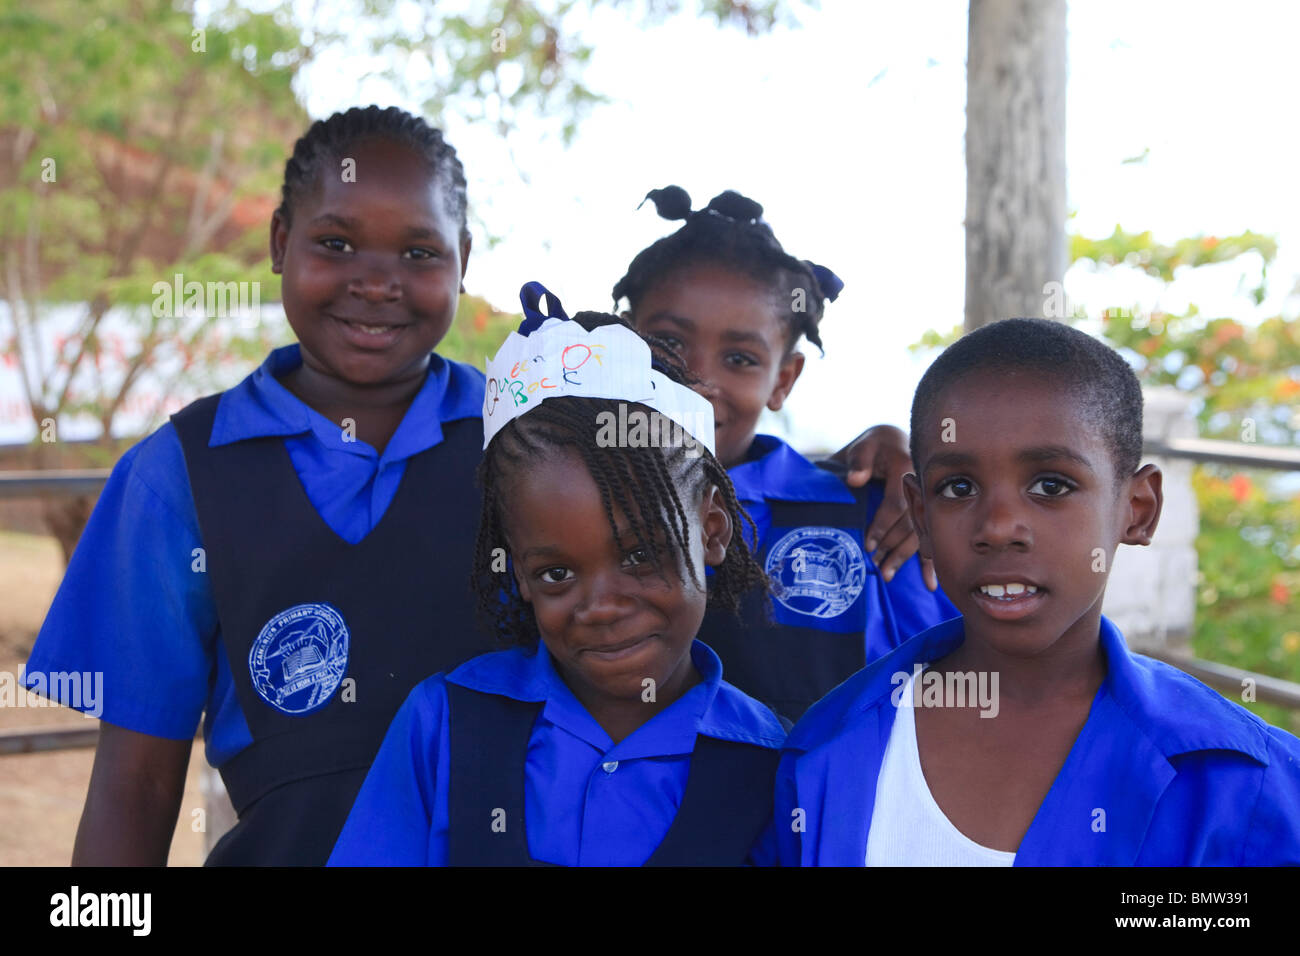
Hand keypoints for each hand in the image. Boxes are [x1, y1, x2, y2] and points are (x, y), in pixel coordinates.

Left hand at [828, 425, 937, 590]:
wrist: (894, 443)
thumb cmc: (875, 447)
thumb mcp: (865, 446)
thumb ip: (859, 460)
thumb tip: (855, 479)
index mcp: (907, 470)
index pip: (896, 504)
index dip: (882, 525)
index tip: (868, 544)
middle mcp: (922, 489)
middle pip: (909, 524)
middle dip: (892, 547)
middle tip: (876, 566)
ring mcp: (927, 502)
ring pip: (918, 534)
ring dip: (904, 557)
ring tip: (887, 575)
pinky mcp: (926, 514)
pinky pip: (928, 538)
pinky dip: (928, 563)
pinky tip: (929, 584)